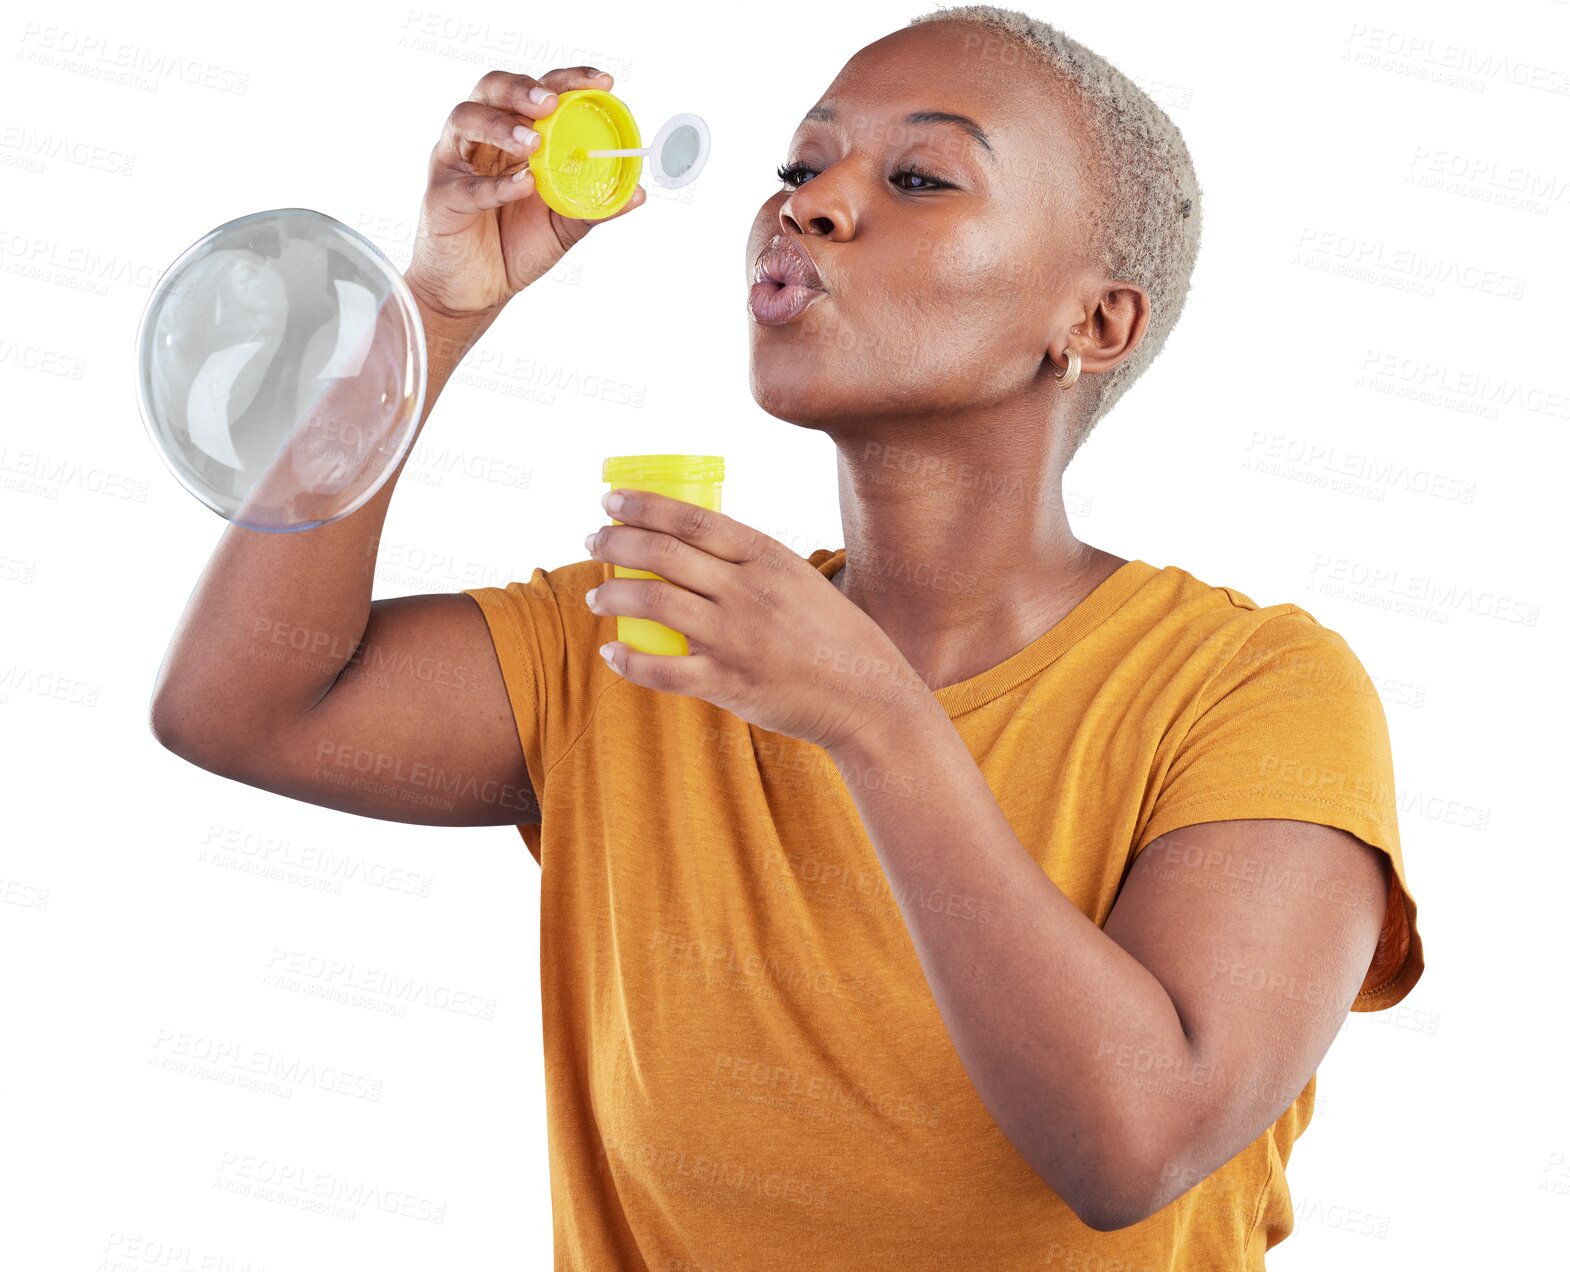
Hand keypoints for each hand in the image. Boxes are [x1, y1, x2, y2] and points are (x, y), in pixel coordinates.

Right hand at [405, 66, 645, 320]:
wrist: (477, 291)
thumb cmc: (515, 247)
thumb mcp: (564, 224)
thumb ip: (595, 205)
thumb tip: (638, 193)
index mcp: (514, 135)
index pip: (538, 92)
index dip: (568, 80)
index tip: (603, 83)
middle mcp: (482, 140)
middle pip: (492, 89)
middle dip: (522, 89)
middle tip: (551, 103)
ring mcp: (455, 164)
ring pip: (466, 121)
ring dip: (500, 126)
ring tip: (531, 142)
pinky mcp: (441, 197)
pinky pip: (467, 186)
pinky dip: (496, 185)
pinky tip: (523, 185)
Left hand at [583, 489, 934, 751]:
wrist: (867, 695)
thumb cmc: (835, 636)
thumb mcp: (800, 580)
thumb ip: (753, 565)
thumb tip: (695, 548)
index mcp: (768, 558)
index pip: (692, 520)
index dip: (644, 506)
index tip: (610, 499)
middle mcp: (748, 592)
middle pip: (663, 555)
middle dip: (616, 543)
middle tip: (592, 541)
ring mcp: (735, 638)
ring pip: (654, 605)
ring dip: (612, 596)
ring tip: (596, 596)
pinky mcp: (728, 683)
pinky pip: (662, 670)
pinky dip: (628, 662)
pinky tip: (611, 654)